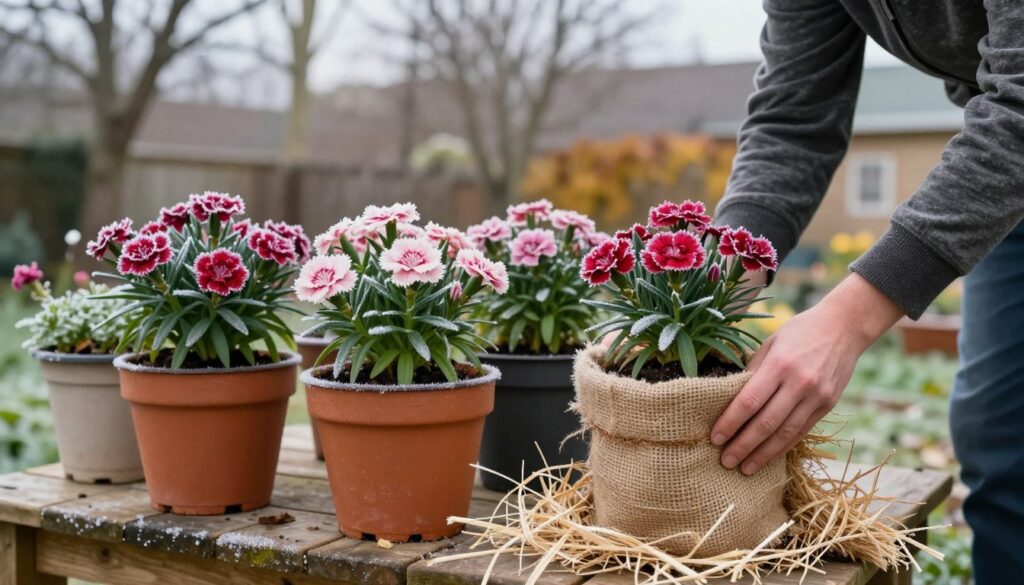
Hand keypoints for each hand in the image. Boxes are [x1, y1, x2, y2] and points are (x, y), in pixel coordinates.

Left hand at [710, 274, 903, 474]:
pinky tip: (769, 457)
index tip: (715, 438)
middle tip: (725, 461)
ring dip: (763, 454)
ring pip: (785, 433)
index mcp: (779, 364)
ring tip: (745, 468)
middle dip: (743, 445)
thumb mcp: (771, 343)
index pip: (749, 401)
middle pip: (766, 423)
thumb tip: (732, 399)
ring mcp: (817, 396)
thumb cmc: (799, 332)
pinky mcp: (828, 405)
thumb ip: (753, 371)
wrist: (844, 327)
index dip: (730, 423)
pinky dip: (784, 446)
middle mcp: (799, 383)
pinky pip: (802, 431)